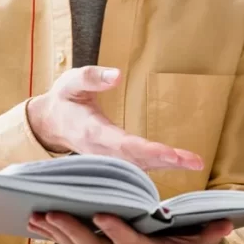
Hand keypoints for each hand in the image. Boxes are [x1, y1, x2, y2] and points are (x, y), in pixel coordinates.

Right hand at [27, 65, 202, 169]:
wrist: (50, 123)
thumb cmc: (64, 99)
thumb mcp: (71, 82)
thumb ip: (92, 77)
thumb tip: (117, 75)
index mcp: (91, 131)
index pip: (123, 144)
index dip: (147, 151)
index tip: (170, 153)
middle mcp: (100, 150)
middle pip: (136, 161)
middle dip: (165, 161)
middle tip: (193, 161)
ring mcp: (106, 159)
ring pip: (139, 167)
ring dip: (167, 166)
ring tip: (193, 162)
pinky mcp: (112, 160)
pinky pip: (136, 167)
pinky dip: (157, 167)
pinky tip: (179, 164)